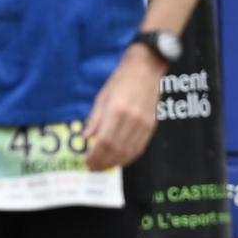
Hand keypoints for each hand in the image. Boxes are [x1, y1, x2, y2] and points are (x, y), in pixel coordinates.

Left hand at [83, 49, 164, 171]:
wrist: (147, 69)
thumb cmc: (121, 80)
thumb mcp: (102, 97)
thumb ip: (95, 119)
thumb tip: (86, 138)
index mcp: (116, 110)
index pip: (104, 141)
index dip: (94, 155)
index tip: (86, 162)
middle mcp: (132, 119)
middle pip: (116, 149)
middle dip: (103, 162)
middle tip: (93, 168)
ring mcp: (144, 123)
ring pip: (129, 151)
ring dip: (115, 162)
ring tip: (103, 167)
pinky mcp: (151, 126)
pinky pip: (140, 147)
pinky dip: (128, 157)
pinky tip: (119, 160)